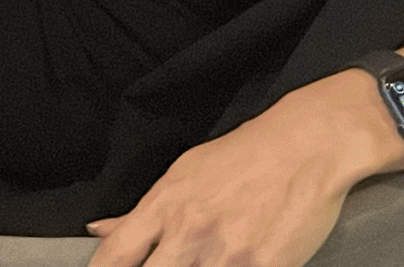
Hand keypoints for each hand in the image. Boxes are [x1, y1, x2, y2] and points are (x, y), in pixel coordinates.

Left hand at [85, 74, 398, 265]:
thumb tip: (100, 229)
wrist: (302, 147)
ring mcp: (227, 253)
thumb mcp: (182, 174)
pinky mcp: (264, 266)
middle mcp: (189, 232)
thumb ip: (141, 212)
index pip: (116, 254)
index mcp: (164, 207)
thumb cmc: (242, 158)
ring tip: (198, 264)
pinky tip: (232, 266)